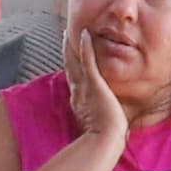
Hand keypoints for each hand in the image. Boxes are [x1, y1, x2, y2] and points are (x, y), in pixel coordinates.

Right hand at [59, 18, 125, 141]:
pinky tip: (85, 34)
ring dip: (73, 46)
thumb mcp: (99, 126)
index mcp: (79, 100)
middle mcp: (79, 90)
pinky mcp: (94, 82)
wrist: (105, 138)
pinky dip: (86, 47)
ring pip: (76, 61)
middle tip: (65, 36)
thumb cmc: (105, 137)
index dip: (71, 65)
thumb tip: (103, 123)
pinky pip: (88, 61)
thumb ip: (99, 120)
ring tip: (70, 31)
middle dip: (68, 52)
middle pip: (71, 66)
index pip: (74, 78)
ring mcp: (85, 86)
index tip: (69, 55)